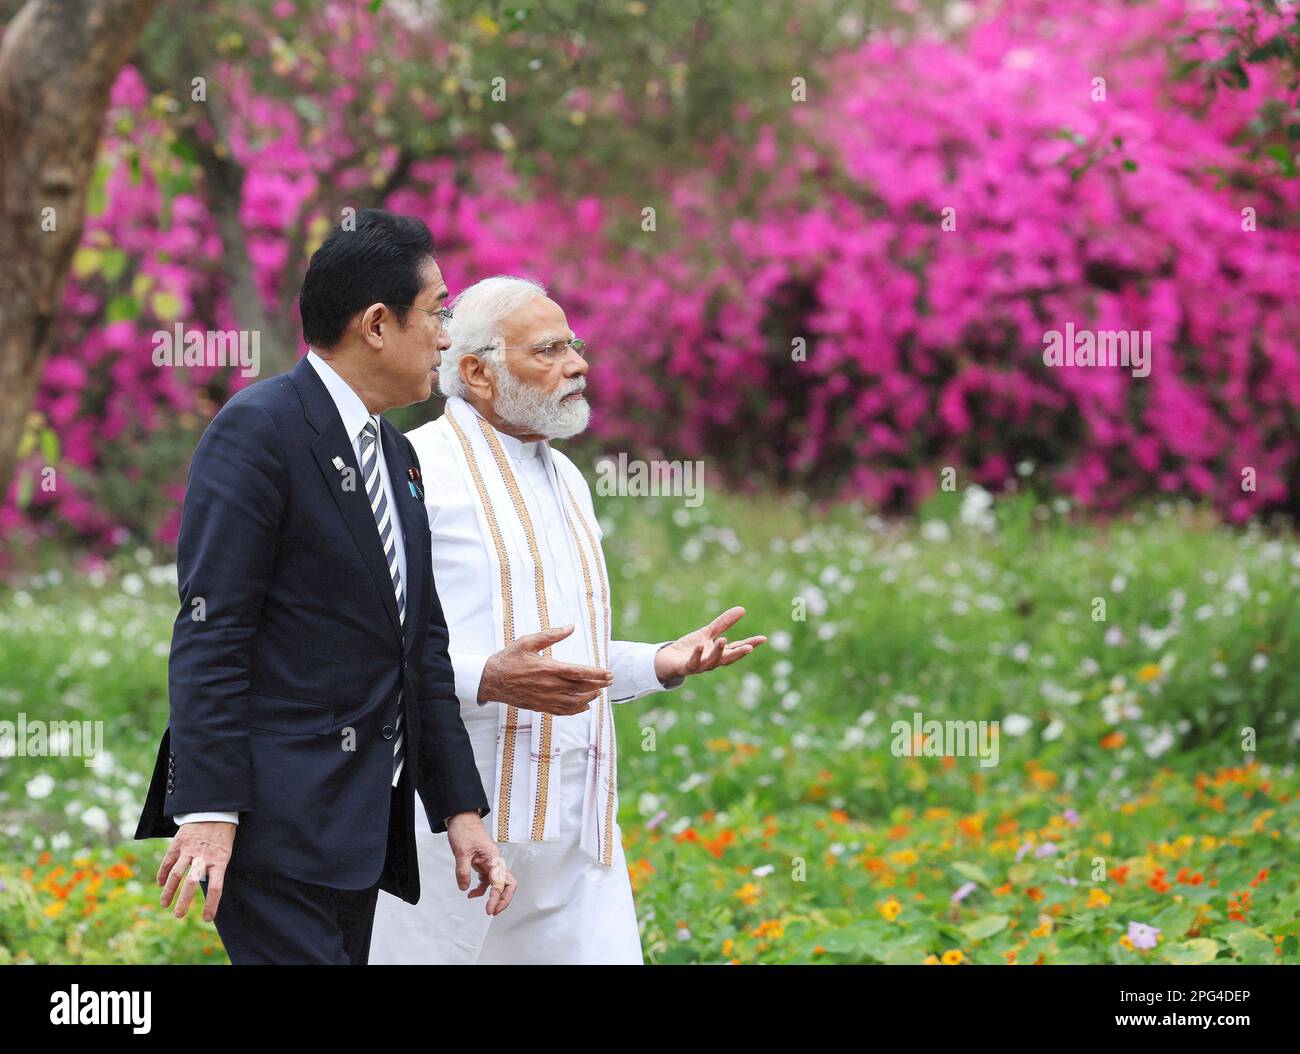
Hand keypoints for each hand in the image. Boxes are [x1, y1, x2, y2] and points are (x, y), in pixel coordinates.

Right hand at [157, 820, 235, 922]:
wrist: (214, 810)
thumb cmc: (223, 834)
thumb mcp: (226, 850)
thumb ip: (215, 867)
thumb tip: (204, 886)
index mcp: (219, 860)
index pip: (216, 887)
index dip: (211, 904)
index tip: (207, 918)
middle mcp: (203, 857)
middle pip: (192, 883)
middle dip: (184, 901)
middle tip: (179, 915)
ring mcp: (189, 850)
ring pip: (176, 874)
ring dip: (168, 891)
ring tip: (164, 905)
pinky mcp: (178, 843)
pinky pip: (168, 861)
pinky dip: (162, 874)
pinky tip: (159, 884)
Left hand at [446, 812, 516, 914]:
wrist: (462, 819)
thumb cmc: (465, 831)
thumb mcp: (461, 851)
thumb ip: (463, 871)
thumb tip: (464, 888)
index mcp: (494, 858)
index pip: (499, 882)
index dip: (496, 898)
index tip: (490, 910)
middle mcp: (495, 862)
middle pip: (508, 884)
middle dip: (504, 899)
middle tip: (495, 911)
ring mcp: (490, 864)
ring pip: (499, 884)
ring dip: (495, 897)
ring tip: (489, 909)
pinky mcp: (483, 865)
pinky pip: (487, 881)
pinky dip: (482, 890)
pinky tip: (472, 894)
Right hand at [478, 625, 612, 715]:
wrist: (490, 680)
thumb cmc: (509, 659)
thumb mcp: (528, 641)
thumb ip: (551, 635)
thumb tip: (570, 627)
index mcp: (547, 668)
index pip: (578, 672)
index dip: (596, 674)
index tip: (608, 673)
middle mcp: (549, 685)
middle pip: (580, 688)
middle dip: (598, 685)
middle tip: (610, 681)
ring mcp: (544, 698)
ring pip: (573, 702)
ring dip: (589, 697)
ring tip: (599, 692)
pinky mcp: (539, 706)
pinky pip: (562, 711)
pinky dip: (575, 710)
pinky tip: (584, 706)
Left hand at [654, 606, 766, 681]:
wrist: (668, 660)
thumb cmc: (690, 648)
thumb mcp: (708, 633)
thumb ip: (723, 623)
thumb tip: (743, 609)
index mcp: (719, 653)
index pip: (737, 648)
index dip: (750, 644)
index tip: (763, 638)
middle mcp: (712, 662)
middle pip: (728, 658)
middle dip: (739, 653)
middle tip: (749, 647)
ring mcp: (700, 666)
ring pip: (711, 662)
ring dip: (718, 652)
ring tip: (723, 640)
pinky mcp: (686, 667)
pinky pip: (692, 663)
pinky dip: (696, 655)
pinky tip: (699, 645)